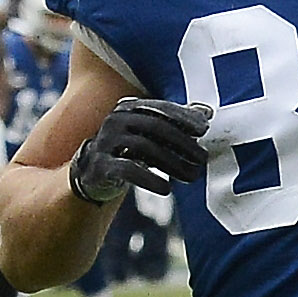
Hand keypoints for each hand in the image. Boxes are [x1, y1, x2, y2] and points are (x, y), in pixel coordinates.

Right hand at [69, 98, 214, 204]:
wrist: (90, 171)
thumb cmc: (128, 149)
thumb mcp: (150, 133)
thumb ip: (175, 122)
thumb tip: (207, 112)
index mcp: (128, 107)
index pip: (160, 109)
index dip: (183, 117)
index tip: (203, 130)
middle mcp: (115, 120)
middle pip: (155, 128)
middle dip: (182, 143)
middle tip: (202, 158)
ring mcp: (104, 142)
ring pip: (145, 149)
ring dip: (173, 163)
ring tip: (191, 176)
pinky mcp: (99, 166)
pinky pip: (127, 170)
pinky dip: (149, 179)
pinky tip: (166, 189)